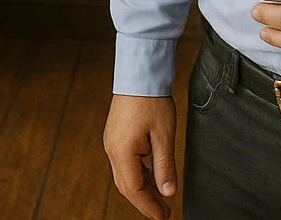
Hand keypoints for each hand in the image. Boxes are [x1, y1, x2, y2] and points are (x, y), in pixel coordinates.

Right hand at [103, 94, 177, 218]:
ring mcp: (111, 143)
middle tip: (163, 212)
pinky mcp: (115, 137)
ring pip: (124, 175)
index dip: (149, 207)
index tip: (164, 216)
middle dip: (144, 201)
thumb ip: (165, 167)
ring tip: (160, 196)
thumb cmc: (152, 102)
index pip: (135, 190)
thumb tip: (168, 193)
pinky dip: (138, 173)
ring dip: (141, 188)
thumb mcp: (164, 137)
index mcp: (123, 152)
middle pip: (126, 186)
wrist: (139, 76)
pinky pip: (124, 163)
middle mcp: (112, 150)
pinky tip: (152, 175)